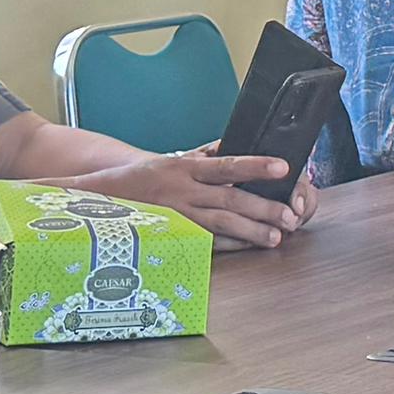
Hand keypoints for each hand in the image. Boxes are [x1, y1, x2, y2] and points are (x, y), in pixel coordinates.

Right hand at [76, 148, 311, 251]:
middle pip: (228, 200)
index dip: (255, 166)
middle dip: (262, 208)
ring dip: (250, 232)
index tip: (282, 168)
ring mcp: (177, 218)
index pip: (226, 165)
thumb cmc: (147, 176)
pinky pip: (205, 243)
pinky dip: (229, 246)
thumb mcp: (174, 159)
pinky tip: (249, 247)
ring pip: (219, 225)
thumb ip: (206, 154)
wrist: (104, 198)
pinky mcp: (173, 237)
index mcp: (184, 169)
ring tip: (276, 237)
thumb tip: (234, 146)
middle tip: (290, 215)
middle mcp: (182, 193)